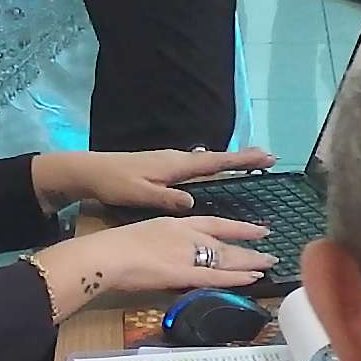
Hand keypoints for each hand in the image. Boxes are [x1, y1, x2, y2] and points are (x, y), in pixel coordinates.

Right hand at [30, 216, 273, 319]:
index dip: (237, 227)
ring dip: (248, 262)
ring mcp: (187, 254)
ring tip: (267, 263)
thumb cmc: (115, 247)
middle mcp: (188, 235)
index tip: (257, 228)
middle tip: (268, 247)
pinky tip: (252, 278)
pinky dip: (236, 277)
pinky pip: (216, 276)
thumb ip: (164, 241)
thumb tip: (171, 251)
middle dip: (247, 245)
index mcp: (177, 223)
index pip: (214, 222)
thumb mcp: (146, 233)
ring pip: (225, 258)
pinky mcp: (184, 273)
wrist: (105, 255)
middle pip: (224, 241)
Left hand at [35, 148, 277, 212]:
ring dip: (231, 159)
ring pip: (208, 159)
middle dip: (244, 157)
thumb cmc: (114, 182)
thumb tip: (193, 203)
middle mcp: (178, 159)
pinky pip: (198, 163)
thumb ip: (165, 198)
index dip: (242, 161)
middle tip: (270, 157)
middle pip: (217, 157)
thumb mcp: (138, 194)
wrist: (90, 170)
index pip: (215, 162)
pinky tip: (214, 166)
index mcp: (175, 165)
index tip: (267, 158)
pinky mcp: (165, 164)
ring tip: (251, 160)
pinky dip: (215, 163)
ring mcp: (171, 160)